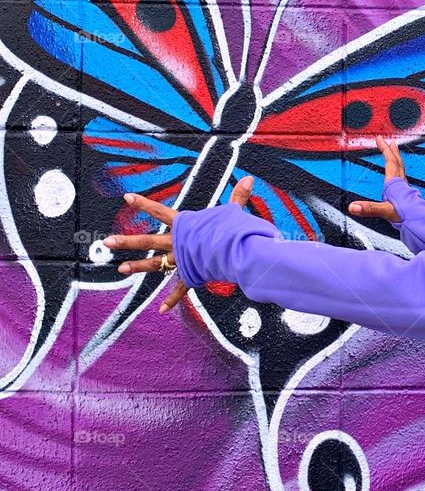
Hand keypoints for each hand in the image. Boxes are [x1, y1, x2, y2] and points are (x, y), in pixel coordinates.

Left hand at [103, 175, 254, 313]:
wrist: (233, 251)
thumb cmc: (231, 230)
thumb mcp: (233, 212)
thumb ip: (238, 197)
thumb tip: (249, 180)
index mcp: (185, 226)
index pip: (160, 212)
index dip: (143, 204)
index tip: (126, 198)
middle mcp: (177, 242)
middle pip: (148, 241)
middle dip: (127, 241)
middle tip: (108, 241)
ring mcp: (181, 260)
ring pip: (155, 264)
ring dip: (137, 266)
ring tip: (121, 269)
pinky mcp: (190, 275)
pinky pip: (179, 289)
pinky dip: (172, 300)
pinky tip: (161, 310)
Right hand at [347, 134, 405, 222]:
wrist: (419, 221)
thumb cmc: (404, 215)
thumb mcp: (384, 211)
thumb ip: (369, 208)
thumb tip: (352, 207)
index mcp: (394, 183)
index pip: (390, 161)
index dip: (384, 149)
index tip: (379, 139)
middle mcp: (400, 183)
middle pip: (397, 163)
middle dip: (392, 151)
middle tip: (390, 143)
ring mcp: (404, 188)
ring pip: (401, 170)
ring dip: (396, 160)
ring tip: (394, 155)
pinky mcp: (406, 195)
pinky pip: (402, 178)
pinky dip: (398, 173)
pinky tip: (397, 178)